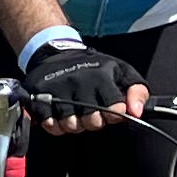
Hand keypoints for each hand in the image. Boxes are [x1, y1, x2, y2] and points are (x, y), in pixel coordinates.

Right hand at [17, 34, 143, 130]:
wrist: (56, 52)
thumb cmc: (93, 67)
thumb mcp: (122, 72)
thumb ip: (138, 92)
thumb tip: (137, 112)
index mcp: (101, 77)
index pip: (115, 110)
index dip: (115, 115)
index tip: (111, 111)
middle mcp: (79, 83)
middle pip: (92, 122)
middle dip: (94, 122)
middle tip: (92, 113)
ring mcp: (57, 90)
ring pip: (70, 125)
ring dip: (74, 124)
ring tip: (76, 114)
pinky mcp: (39, 96)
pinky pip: (48, 124)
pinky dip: (55, 125)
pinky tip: (60, 116)